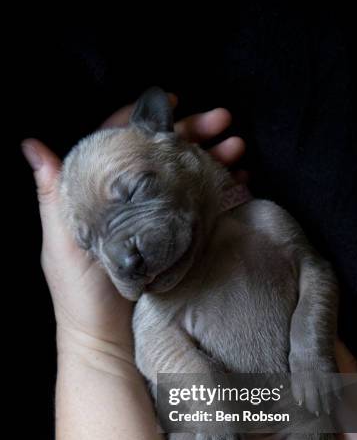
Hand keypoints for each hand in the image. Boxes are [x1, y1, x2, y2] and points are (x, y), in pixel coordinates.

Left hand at [22, 96, 245, 357]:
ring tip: (239, 150)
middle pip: (159, 154)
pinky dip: (218, 190)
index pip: (121, 142)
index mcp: (97, 192)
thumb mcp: (62, 243)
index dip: (144, 117)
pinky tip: (239, 181)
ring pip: (183, 176)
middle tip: (225, 121)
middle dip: (193, 133)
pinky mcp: (173, 239)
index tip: (173, 100)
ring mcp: (152, 219)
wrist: (108, 339)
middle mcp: (127, 200)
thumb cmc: (79, 295)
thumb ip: (54, 196)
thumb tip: (33, 146)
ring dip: (212, 158)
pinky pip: (198, 205)